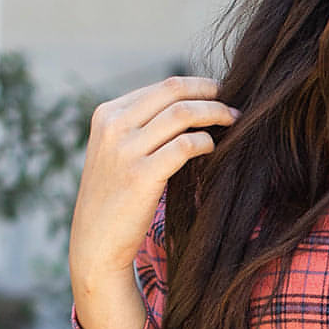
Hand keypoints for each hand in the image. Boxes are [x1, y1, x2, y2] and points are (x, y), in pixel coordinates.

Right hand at [69, 75, 240, 328]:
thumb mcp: (115, 152)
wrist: (96, 241)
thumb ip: (140, 127)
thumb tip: (188, 107)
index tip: (217, 94)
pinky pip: (185, 146)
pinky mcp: (142, 175)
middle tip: (232, 104)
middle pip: (174, 92)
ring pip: (182, 114)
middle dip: (210, 93)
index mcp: (106, 114)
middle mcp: (114, 126)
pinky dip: (206, 142)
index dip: (196, 86)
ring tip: (233, 122)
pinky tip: (214, 149)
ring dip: (214, 114)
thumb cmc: (114, 198)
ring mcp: (126, 150)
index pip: (161, 87)